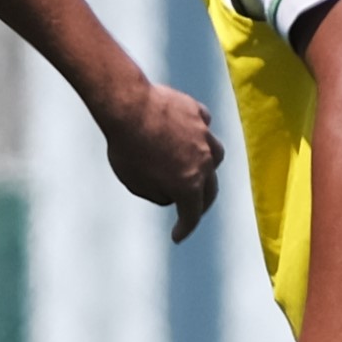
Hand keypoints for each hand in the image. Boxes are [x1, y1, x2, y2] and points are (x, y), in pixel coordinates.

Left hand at [109, 81, 223, 237]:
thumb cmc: (127, 147)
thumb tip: (171, 192)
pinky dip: (198, 135)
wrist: (128, 106)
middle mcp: (203, 161)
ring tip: (198, 169)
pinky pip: (203, 127)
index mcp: (189, 185)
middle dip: (201, 203)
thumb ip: (158, 194)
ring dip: (207, 167)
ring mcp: (204, 135)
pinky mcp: (197, 113)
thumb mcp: (135, 183)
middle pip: (210, 188)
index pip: (192, 215)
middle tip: (191, 209)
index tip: (177, 235)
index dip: (184, 228)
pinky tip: (189, 136)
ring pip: (214, 155)